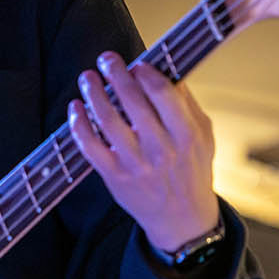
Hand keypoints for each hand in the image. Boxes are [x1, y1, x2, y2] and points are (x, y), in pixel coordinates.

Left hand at [67, 51, 219, 252]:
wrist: (182, 219)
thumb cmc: (192, 170)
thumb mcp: (203, 136)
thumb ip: (186, 104)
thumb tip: (165, 70)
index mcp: (186, 135)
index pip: (162, 93)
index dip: (145, 73)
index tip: (136, 64)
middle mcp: (162, 150)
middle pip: (132, 101)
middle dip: (116, 74)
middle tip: (106, 59)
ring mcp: (136, 165)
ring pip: (107, 120)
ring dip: (93, 93)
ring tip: (88, 78)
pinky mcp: (115, 177)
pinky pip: (90, 146)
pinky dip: (79, 124)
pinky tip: (75, 108)